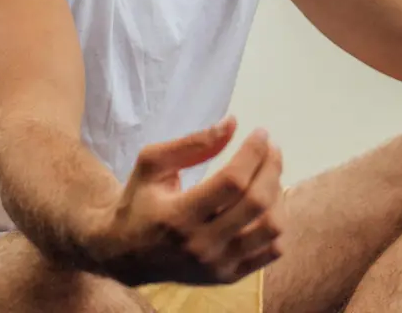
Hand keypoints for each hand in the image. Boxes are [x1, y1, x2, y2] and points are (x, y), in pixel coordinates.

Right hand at [85, 116, 285, 285]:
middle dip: (271, 167)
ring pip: (270, 228)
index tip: (261, 133)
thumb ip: (192, 144)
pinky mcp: (228, 277)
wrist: (124, 254)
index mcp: (178, 215)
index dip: (253, 152)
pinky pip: (271, 251)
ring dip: (278, 194)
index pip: (232, 182)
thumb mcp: (152, 164)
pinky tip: (268, 204)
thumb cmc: (138, 201)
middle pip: (256, 203)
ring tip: (270, 175)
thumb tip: (232, 124)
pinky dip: (277, 223)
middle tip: (271, 149)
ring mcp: (217, 265)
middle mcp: (200, 245)